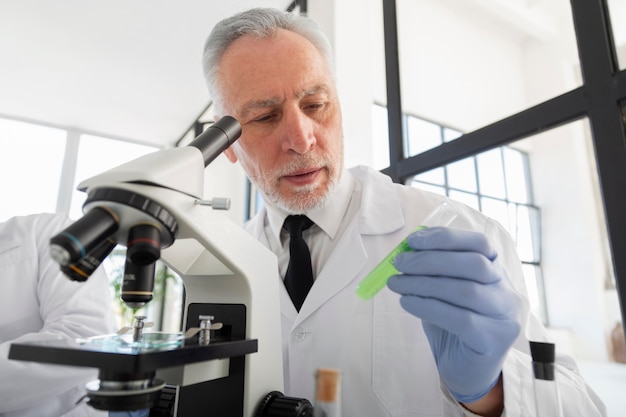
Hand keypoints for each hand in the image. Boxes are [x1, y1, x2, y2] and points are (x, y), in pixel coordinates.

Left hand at [387, 227, 521, 402]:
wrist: (467, 371)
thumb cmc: (453, 325)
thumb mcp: (443, 292)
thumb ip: (433, 271)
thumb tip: (406, 250)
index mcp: (496, 272)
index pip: (479, 243)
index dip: (446, 238)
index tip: (413, 241)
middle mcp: (506, 291)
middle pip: (474, 263)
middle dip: (431, 259)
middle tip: (399, 263)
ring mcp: (504, 316)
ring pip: (465, 290)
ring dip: (423, 283)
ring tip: (396, 283)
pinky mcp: (493, 340)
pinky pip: (459, 318)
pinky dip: (427, 307)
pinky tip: (406, 303)